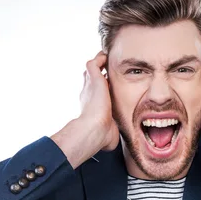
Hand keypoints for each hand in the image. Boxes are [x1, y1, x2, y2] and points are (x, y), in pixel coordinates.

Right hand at [51, 52, 119, 168]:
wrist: (94, 130)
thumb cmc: (101, 136)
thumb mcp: (108, 132)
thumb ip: (111, 131)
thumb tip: (112, 142)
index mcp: (91, 106)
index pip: (94, 92)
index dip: (101, 88)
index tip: (108, 86)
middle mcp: (88, 93)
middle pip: (91, 78)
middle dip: (98, 73)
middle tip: (107, 70)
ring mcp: (89, 86)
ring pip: (91, 68)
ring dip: (98, 63)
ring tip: (106, 59)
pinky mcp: (93, 79)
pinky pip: (93, 62)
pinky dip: (99, 59)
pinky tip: (106, 58)